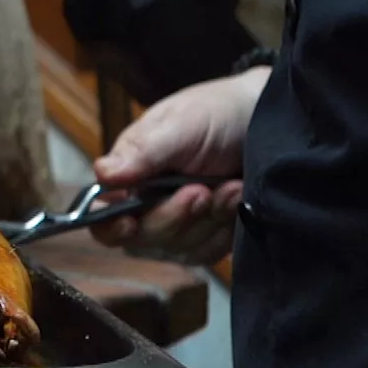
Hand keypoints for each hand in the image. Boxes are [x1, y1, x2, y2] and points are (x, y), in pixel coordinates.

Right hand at [90, 67, 268, 263]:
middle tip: (202, 189)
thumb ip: (143, 151)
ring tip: (232, 187)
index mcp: (127, 179)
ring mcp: (177, 227)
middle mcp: (145, 208)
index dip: (110, 227)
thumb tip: (101, 173)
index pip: (102, 217)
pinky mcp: (207, 239)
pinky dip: (224, 231)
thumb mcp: (180, 124)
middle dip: (174, 216)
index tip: (130, 223)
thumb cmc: (215, 114)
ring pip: (179, 249)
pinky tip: (237, 202)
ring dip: (208, 220)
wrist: (265, 122)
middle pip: (143, 239)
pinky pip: (207, 253)